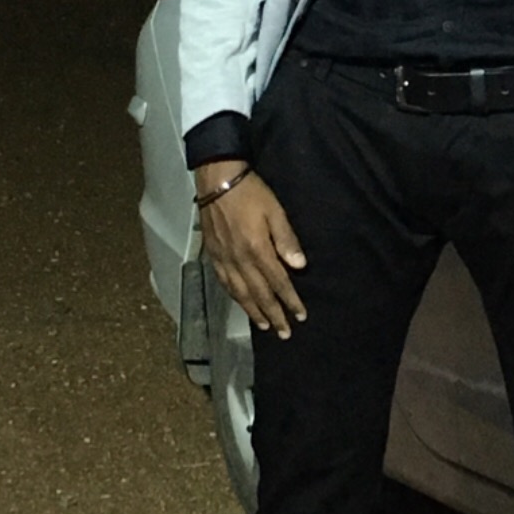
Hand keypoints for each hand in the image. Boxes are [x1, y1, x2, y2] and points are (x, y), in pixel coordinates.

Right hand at [195, 160, 306, 337]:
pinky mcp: (213, 255)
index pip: (278, 282)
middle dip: (273, 315)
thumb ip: (287, 240)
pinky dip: (235, 297)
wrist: (217, 181)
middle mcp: (239, 260)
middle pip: (259, 294)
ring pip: (240, 293)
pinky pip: (225, 283)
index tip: (300, 316)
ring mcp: (224, 259)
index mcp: (257, 250)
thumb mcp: (275, 211)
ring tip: (264, 325)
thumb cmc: (251, 193)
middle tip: (284, 333)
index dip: (290, 300)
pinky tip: (241, 303)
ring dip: (254, 311)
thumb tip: (299, 267)